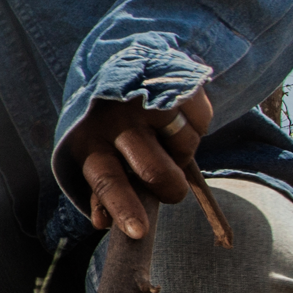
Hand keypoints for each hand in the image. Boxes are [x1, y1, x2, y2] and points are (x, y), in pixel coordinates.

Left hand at [63, 88, 212, 238]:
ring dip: (185, 154)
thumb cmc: (109, 125)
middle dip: (172, 189)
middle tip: (173, 189)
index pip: (108, 181)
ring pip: (185, 147)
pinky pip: (202, 120)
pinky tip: (180, 117)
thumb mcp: (94, 153)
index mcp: (90, 143)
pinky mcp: (172, 81)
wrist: (120, 60)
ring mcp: (146, 98)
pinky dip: (198, 126)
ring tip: (169, 141)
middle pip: (153, 170)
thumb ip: (101, 190)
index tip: (140, 232)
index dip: (124, 208)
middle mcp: (115, 120)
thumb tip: (102, 225)